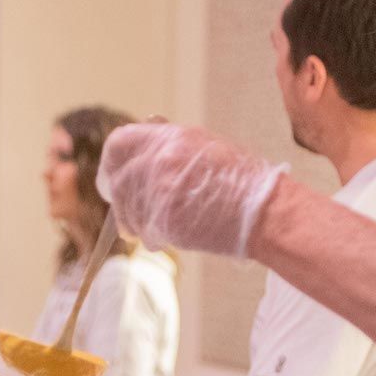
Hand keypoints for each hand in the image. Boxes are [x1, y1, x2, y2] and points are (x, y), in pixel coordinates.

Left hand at [96, 123, 286, 257]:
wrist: (264, 211)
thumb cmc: (241, 183)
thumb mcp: (206, 147)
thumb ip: (170, 146)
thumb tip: (140, 150)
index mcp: (171, 137)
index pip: (119, 142)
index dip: (111, 163)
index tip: (112, 179)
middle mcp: (162, 159)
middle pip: (119, 181)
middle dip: (119, 201)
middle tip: (125, 215)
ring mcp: (162, 189)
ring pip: (128, 210)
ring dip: (134, 223)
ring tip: (150, 230)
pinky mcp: (166, 219)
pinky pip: (144, 231)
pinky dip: (150, 238)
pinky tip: (165, 238)